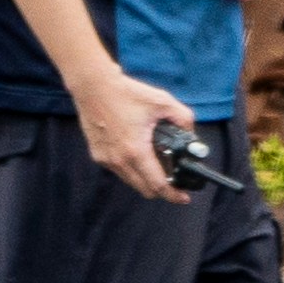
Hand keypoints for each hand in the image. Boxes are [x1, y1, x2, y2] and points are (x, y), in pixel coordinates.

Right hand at [73, 65, 198, 199]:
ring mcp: (106, 158)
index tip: (183, 198)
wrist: (92, 84)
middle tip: (173, 182)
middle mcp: (119, 160)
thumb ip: (183, 117)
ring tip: (156, 168)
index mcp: (136, 151)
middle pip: (145, 190)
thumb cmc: (125, 92)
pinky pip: (119, 171)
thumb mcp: (162, 102)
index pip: (157, 185)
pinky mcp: (97, 154)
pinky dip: (131, 170)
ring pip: (131, 182)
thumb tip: (191, 132)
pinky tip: (138, 157)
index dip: (173, 195)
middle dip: (161, 190)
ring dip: (145, 180)